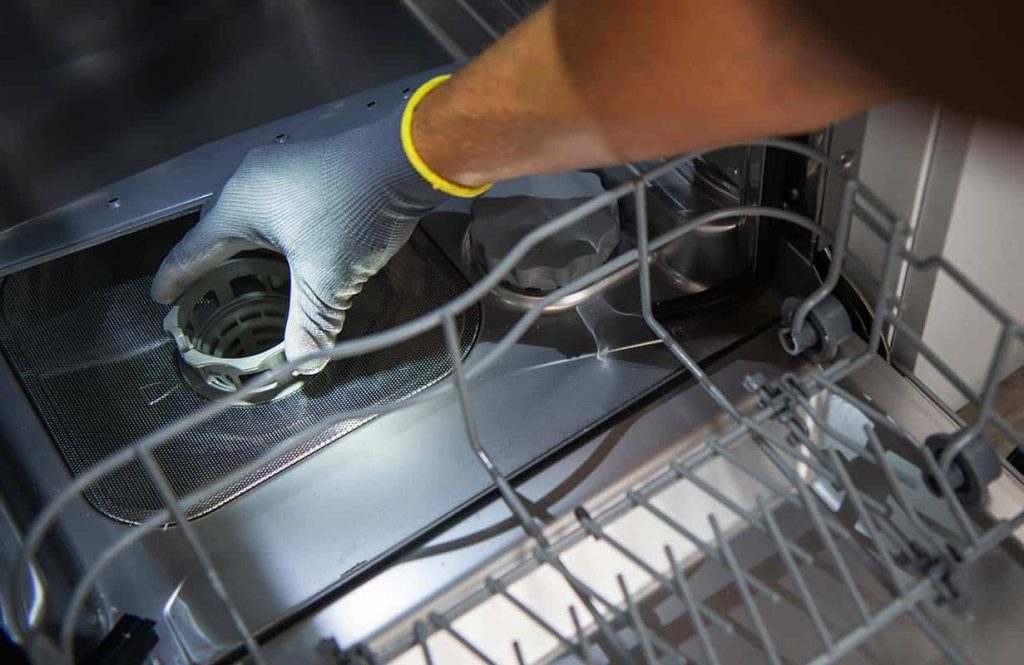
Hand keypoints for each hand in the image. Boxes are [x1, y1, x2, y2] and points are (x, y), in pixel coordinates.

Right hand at [151, 107, 445, 373]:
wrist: (404, 159)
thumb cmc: (356, 211)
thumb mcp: (329, 277)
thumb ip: (311, 322)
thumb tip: (302, 363)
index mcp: (240, 204)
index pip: (193, 248)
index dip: (176, 278)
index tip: (161, 297)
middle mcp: (251, 180)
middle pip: (217, 228)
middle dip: (208, 261)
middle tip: (199, 288)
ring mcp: (280, 168)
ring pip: (248, 214)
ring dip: (242, 244)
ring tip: (241, 272)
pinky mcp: (308, 167)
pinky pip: (273, 203)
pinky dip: (269, 230)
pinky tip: (286, 247)